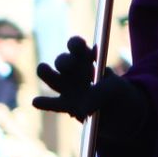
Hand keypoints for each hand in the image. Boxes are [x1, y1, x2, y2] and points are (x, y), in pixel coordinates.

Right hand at [34, 36, 149, 132]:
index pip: (77, 47)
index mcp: (87, 59)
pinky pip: (53, 104)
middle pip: (64, 62)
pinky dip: (45, 103)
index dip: (75, 45)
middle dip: (65, 62)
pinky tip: (37, 101)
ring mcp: (67, 88)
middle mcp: (74, 71)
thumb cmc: (117, 92)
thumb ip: (101, 93)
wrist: (120, 111)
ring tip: (43, 68)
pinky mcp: (65, 105)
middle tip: (69, 65)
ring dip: (47, 73)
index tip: (79, 46)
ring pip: (53, 78)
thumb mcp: (116, 89)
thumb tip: (84, 108)